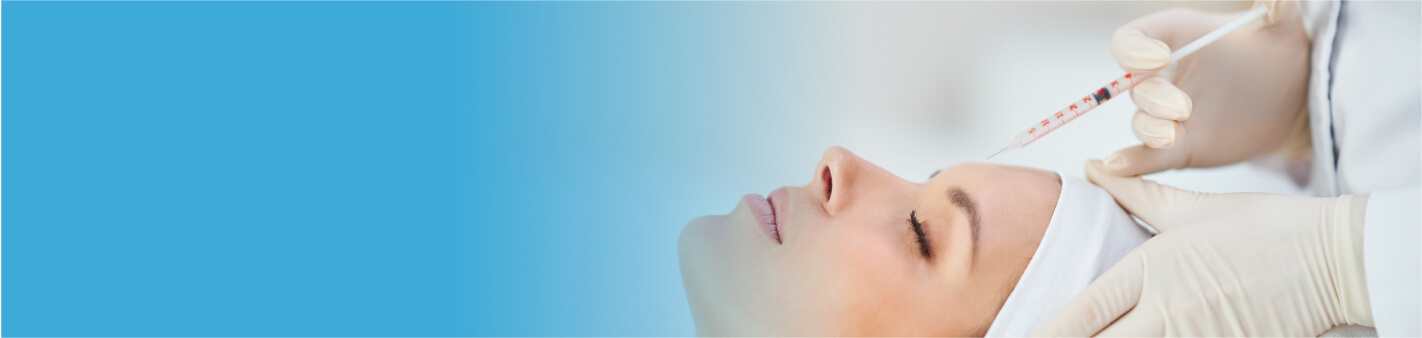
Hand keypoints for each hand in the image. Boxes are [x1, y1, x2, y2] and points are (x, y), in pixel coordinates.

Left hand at [1033, 160, 1374, 335]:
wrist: (1337, 257)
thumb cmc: (1267, 229)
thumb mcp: (1193, 208)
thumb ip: (1136, 195)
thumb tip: (1094, 169)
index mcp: (1151, 270)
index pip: (1083, 312)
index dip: (1049, 332)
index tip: (1023, 337)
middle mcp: (1168, 310)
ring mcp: (1199, 337)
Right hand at [1104, 1, 1310, 175]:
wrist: (1293, 99)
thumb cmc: (1278, 54)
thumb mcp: (1282, 28)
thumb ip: (1277, 9)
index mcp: (1173, 40)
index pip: (1130, 41)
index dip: (1134, 50)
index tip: (1160, 57)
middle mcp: (1162, 77)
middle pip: (1133, 86)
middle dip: (1153, 98)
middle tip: (1184, 108)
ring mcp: (1167, 114)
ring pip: (1140, 122)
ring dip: (1149, 129)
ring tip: (1175, 135)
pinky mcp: (1178, 147)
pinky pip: (1146, 157)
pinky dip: (1130, 163)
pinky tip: (1117, 167)